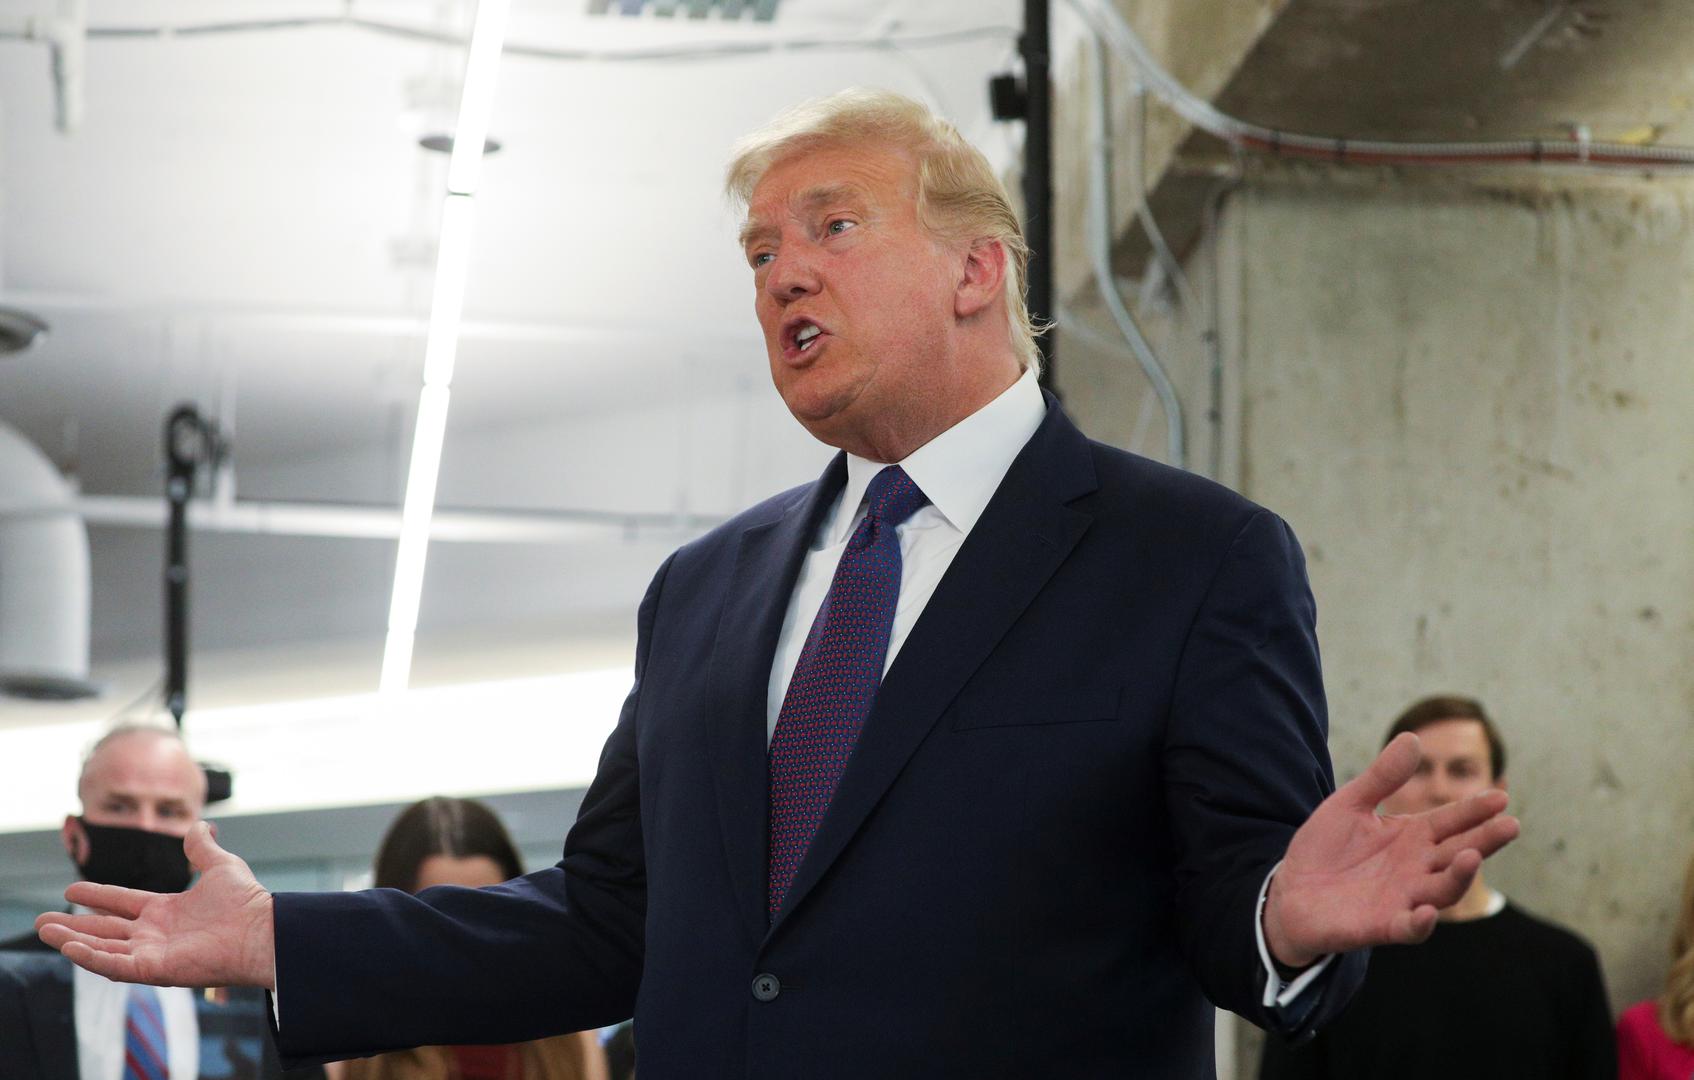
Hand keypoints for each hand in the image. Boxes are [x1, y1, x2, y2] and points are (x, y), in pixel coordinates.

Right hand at [35, 821, 276, 989]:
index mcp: (167, 911)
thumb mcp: (221, 866)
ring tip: (45, 932)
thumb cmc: (247, 901)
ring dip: (73, 941)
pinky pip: (115, 966)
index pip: (122, 903)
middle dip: (74, 925)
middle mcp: (155, 934)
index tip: (70, 890)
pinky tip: (69, 947)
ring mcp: (153, 953)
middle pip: (105, 929)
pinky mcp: (155, 970)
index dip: (97, 896)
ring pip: (103, 948)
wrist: (262, 929)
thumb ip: (203, 848)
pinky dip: (91, 957)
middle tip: (42, 920)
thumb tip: (199, 824)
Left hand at [1262, 732, 1519, 967]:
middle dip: (1485, 841)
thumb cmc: (1325, 848)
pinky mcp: (1381, 926)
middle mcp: (1416, 868)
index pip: (1451, 822)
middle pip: (1459, 854)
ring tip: (1472, 856)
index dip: (1475, 811)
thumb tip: (1412, 737)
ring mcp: (1403, 898)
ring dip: (1459, 877)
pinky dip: (1419, 923)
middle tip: (1510, 825)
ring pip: (1442, 890)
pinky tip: (1426, 912)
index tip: (1501, 797)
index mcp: (1412, 837)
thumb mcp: (1350, 805)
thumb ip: (1382, 777)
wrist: (1291, 891)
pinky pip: (1408, 928)